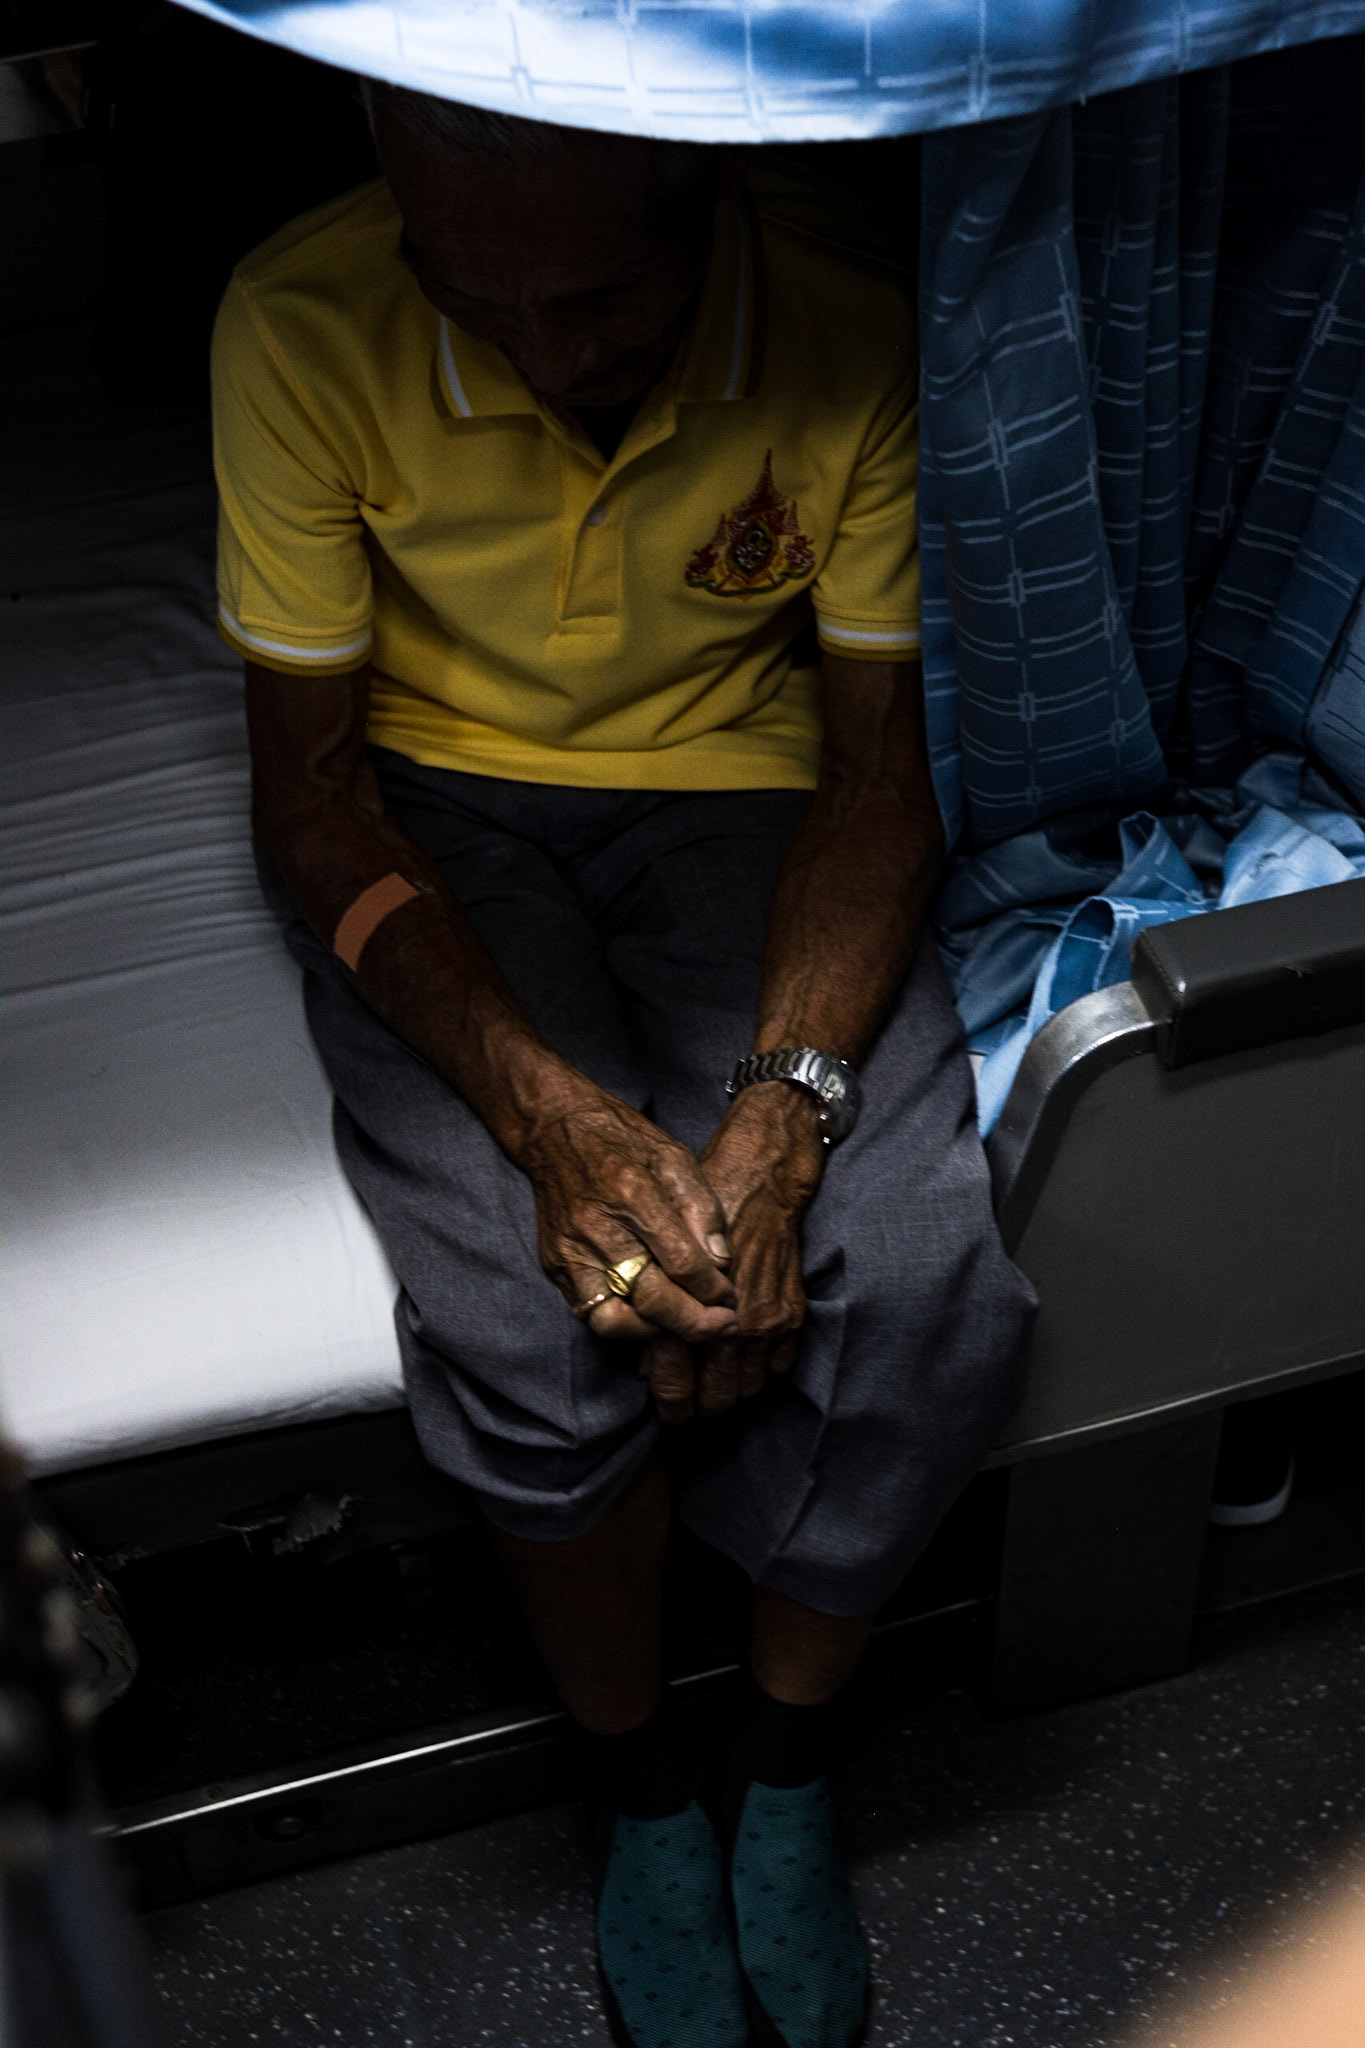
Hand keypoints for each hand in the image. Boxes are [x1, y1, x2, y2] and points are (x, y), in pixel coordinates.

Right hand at [519, 1086, 737, 1344]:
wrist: (555, 1128)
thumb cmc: (622, 1140)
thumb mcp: (675, 1158)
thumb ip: (702, 1210)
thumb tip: (720, 1264)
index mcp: (633, 1192)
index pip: (682, 1262)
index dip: (713, 1289)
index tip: (731, 1299)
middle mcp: (597, 1228)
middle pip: (651, 1298)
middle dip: (695, 1323)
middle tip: (723, 1327)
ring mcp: (570, 1251)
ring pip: (614, 1320)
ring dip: (655, 1333)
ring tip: (684, 1327)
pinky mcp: (554, 1266)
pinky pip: (590, 1312)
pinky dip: (624, 1323)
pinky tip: (650, 1316)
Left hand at [640, 1083, 826, 1421]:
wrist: (759, 1182)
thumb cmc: (700, 1215)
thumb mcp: (660, 1259)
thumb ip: (653, 1313)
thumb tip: (644, 1361)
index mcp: (690, 1314)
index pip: (676, 1384)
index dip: (672, 1407)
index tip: (670, 1413)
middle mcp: (731, 1326)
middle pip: (717, 1397)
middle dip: (702, 1409)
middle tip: (692, 1411)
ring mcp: (766, 1323)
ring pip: (749, 1389)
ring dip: (734, 1394)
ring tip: (719, 1392)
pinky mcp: (792, 1315)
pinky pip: (780, 1368)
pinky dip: (763, 1373)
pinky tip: (748, 1367)